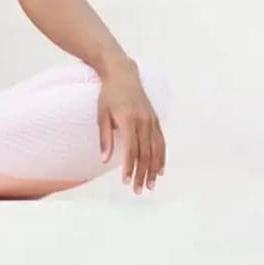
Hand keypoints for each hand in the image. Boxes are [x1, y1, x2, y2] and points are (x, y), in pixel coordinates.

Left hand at [97, 63, 165, 193]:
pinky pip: (161, 142)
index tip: (126, 181)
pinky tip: (159, 170)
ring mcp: (151, 120)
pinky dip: (161, 157)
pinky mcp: (155, 119)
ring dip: (153, 170)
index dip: (129, 166)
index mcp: (128, 119)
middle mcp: (143, 121)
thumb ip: (105, 138)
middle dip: (141, 173)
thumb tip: (105, 160)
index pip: (130, 149)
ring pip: (155, 150)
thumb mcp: (102, 114)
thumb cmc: (108, 95)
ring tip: (150, 186)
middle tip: (138, 190)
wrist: (122, 74)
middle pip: (145, 153)